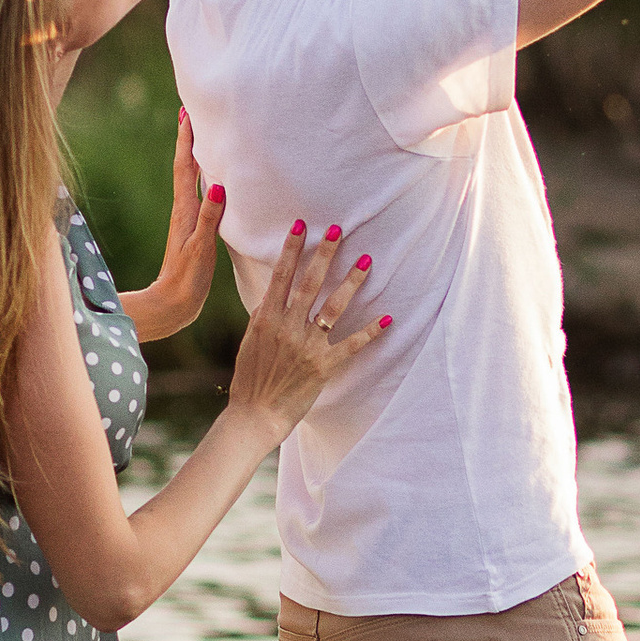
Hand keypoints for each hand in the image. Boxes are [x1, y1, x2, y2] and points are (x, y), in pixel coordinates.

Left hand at [119, 108, 224, 343]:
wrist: (173, 306)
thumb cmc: (187, 280)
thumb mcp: (200, 248)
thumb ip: (209, 218)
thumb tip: (218, 186)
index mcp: (185, 211)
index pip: (185, 167)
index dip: (186, 139)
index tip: (186, 111)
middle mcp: (184, 210)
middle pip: (186, 166)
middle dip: (189, 139)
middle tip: (192, 111)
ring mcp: (187, 220)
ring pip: (191, 179)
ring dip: (195, 156)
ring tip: (202, 135)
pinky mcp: (193, 230)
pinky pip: (199, 195)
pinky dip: (204, 179)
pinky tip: (212, 179)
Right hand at [225, 221, 381, 446]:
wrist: (255, 414)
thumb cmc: (251, 377)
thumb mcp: (251, 340)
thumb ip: (264, 315)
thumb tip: (274, 294)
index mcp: (266, 318)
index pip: (280, 275)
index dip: (291, 249)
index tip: (301, 226)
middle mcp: (287, 328)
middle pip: (309, 283)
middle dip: (324, 254)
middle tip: (339, 230)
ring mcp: (306, 346)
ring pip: (333, 307)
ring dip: (351, 283)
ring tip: (366, 261)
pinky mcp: (324, 366)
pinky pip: (351, 345)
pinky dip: (371, 332)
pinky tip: (388, 318)